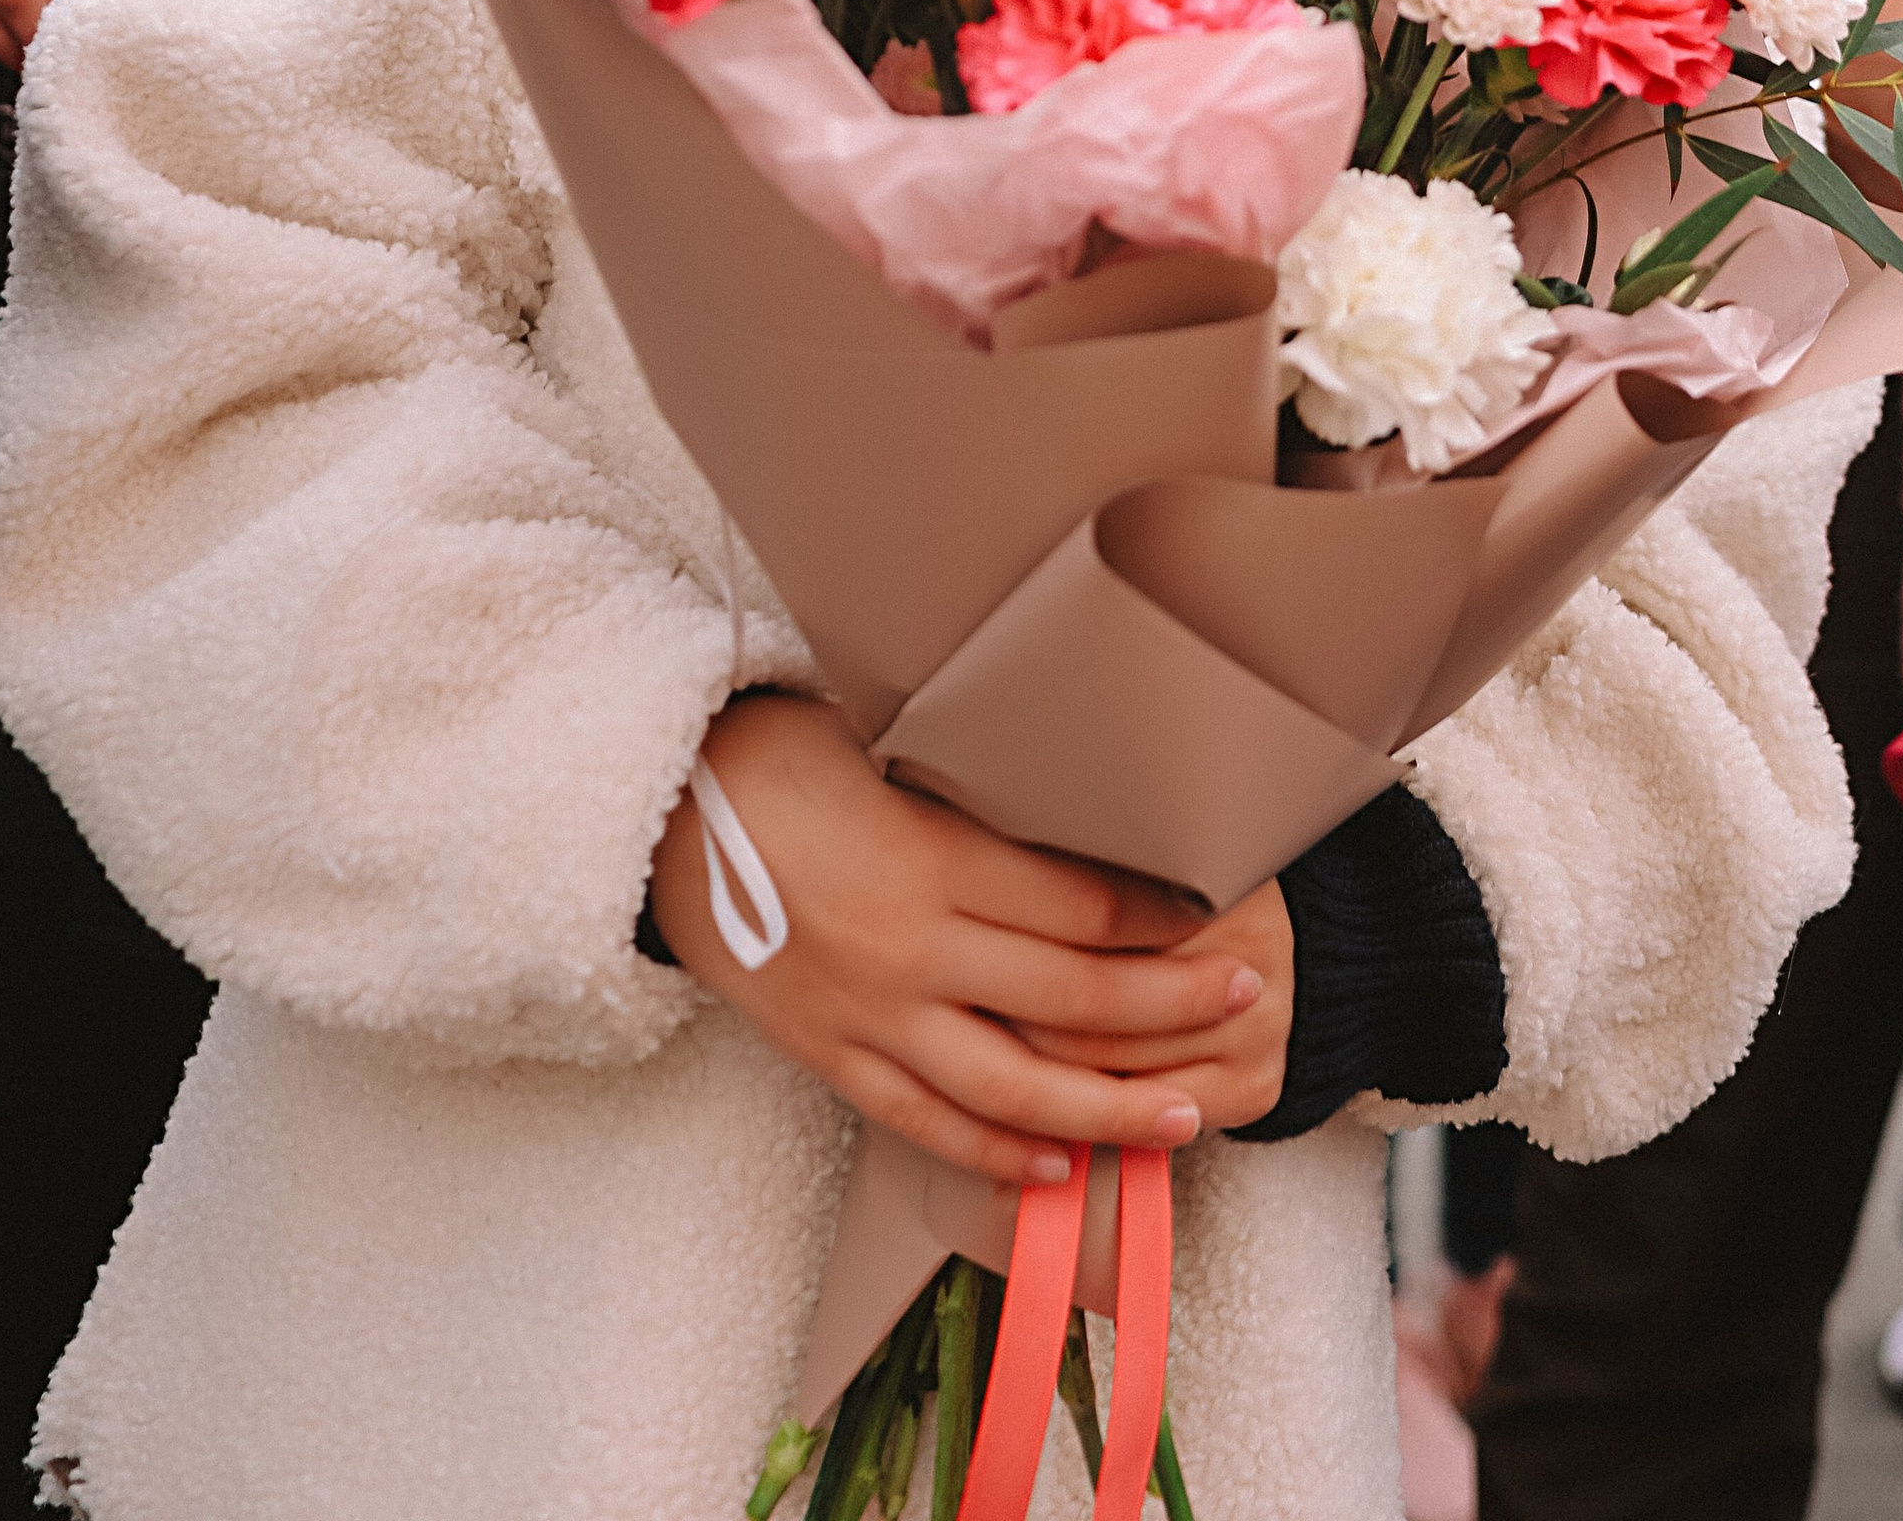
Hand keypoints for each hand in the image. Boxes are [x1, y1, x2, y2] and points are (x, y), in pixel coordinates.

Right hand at [650, 695, 1270, 1185]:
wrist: (655, 814)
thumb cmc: (777, 755)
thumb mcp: (886, 741)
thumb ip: (977, 783)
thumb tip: (1081, 786)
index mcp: (926, 861)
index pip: (1076, 907)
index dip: (1160, 915)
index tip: (1217, 907)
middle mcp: (907, 952)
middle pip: (1068, 998)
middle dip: (1169, 1007)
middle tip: (1247, 997)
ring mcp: (868, 1016)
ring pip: (1010, 1090)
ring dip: (1106, 1110)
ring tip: (1184, 1119)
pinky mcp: (829, 1055)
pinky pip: (925, 1122)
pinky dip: (995, 1153)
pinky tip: (1057, 1161)